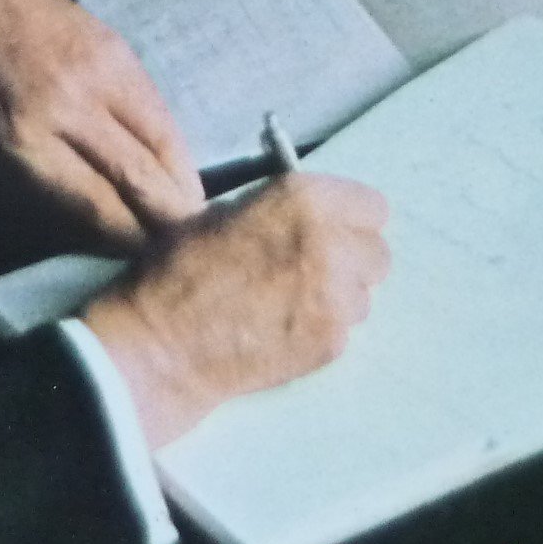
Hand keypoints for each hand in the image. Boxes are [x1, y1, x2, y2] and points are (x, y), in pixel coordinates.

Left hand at [0, 0, 204, 254]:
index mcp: (23, 142)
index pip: (96, 204)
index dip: (130, 241)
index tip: (147, 272)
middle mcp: (68, 111)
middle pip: (140, 180)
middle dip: (169, 224)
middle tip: (186, 258)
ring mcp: (100, 79)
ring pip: (161, 147)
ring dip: (184, 190)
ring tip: (195, 226)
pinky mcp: (121, 55)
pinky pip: (161, 115)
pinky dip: (177, 151)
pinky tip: (182, 178)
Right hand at [83, 172, 389, 447]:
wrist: (165, 344)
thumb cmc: (181, 270)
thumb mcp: (225, 212)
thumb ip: (281, 211)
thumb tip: (310, 219)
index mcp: (302, 199)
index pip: (371, 206)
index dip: (351, 219)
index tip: (335, 229)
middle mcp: (331, 242)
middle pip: (377, 252)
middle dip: (352, 259)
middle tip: (317, 269)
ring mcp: (337, 297)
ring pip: (364, 293)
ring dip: (340, 295)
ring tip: (295, 302)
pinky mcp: (333, 342)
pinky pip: (346, 328)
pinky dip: (324, 328)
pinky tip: (286, 328)